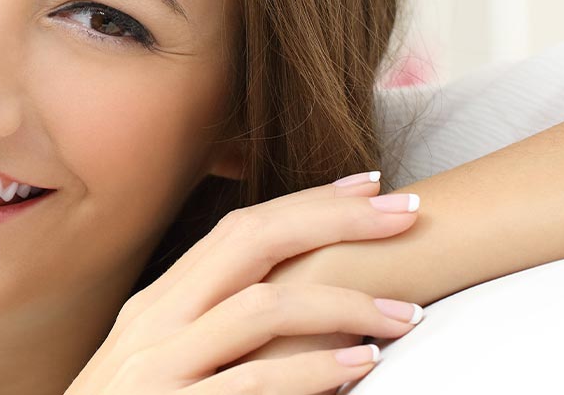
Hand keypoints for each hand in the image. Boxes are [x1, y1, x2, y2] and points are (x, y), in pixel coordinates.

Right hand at [66, 174, 424, 393]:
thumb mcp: (159, 361)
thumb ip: (208, 328)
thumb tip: (290, 303)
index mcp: (156, 305)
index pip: (236, 230)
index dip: (307, 203)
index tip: (370, 187)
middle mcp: (154, 323)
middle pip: (250, 243)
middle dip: (335, 221)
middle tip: (409, 215)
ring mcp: (158, 368)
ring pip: (260, 309)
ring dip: (344, 304)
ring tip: (405, 316)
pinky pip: (253, 382)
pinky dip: (313, 371)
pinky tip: (359, 366)